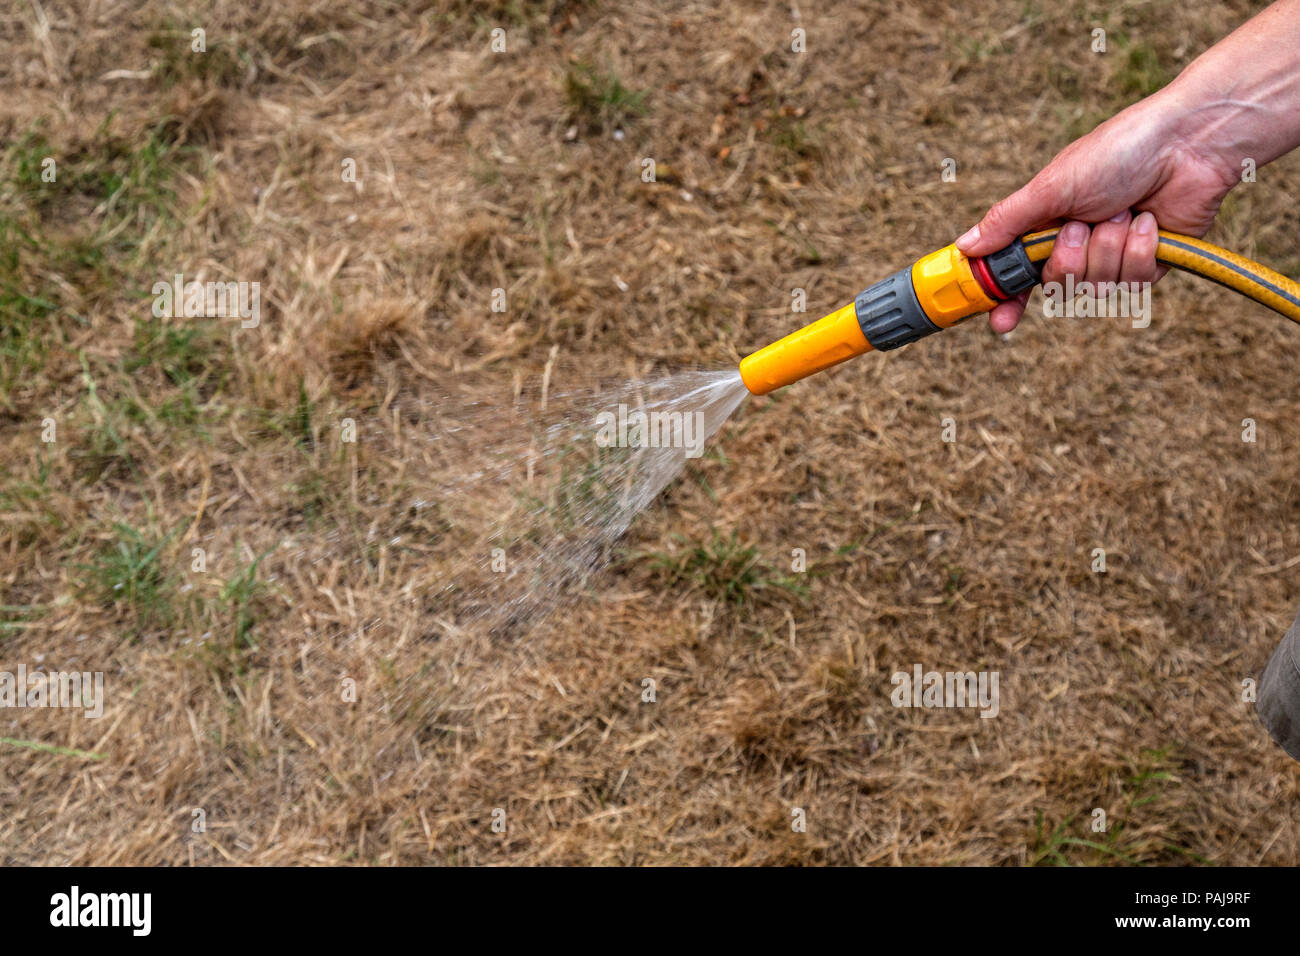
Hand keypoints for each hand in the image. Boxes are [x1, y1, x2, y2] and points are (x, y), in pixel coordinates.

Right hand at [955, 94, 1240, 332]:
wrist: (1187, 144)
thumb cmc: (1118, 151)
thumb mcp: (1051, 187)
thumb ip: (1007, 222)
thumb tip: (964, 247)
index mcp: (1048, 224)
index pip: (1018, 272)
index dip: (1007, 300)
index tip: (1000, 321)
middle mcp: (1078, 243)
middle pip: (1057, 284)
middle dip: (1069, 258)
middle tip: (1079, 226)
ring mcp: (1114, 255)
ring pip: (1096, 286)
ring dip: (1108, 248)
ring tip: (1122, 213)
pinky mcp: (1150, 264)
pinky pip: (1133, 282)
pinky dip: (1139, 250)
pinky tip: (1149, 222)